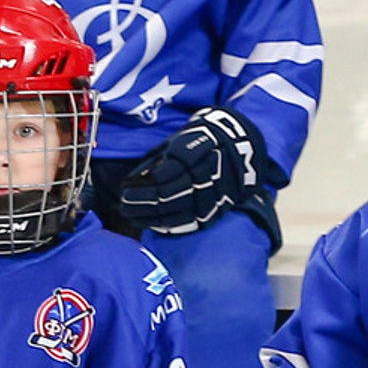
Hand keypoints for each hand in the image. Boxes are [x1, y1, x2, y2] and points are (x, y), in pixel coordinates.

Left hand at [113, 106, 267, 237]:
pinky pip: (191, 222)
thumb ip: (156, 160)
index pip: (162, 177)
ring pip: (177, 212)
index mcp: (196, 154)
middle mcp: (207, 174)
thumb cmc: (201, 143)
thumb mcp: (178, 142)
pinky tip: (153, 224)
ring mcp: (214, 193)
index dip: (140, 186)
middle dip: (141, 203)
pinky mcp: (218, 208)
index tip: (125, 188)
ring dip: (150, 217)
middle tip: (124, 205)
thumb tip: (133, 180)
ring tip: (132, 216)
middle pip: (167, 196)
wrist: (242, 149)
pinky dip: (169, 225)